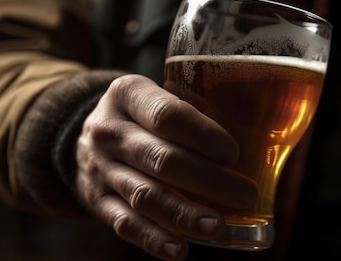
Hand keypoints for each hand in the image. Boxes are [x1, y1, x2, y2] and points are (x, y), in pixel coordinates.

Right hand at [75, 74, 256, 260]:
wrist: (83, 134)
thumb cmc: (139, 115)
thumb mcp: (154, 95)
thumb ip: (191, 110)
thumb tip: (257, 137)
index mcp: (127, 94)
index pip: (167, 115)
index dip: (203, 135)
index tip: (233, 153)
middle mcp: (108, 131)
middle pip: (162, 159)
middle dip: (209, 180)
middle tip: (244, 194)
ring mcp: (100, 169)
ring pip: (146, 196)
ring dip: (185, 215)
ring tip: (217, 226)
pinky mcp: (96, 201)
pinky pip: (125, 224)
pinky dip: (154, 239)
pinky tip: (180, 249)